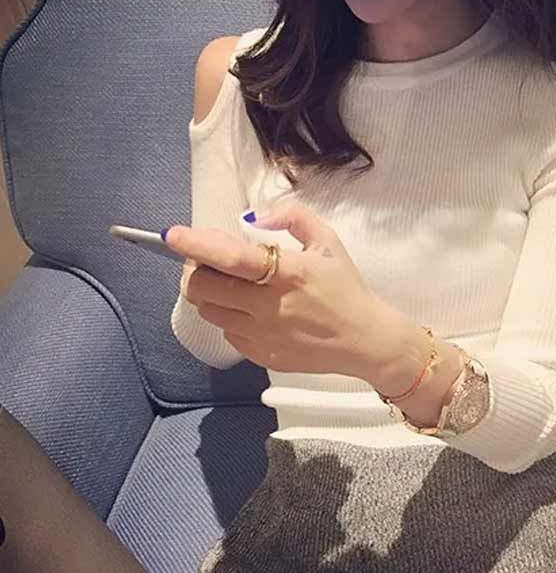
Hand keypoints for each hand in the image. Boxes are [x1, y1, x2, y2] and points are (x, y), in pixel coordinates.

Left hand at [164, 198, 399, 378]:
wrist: (365, 340)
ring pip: (210, 312)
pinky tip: (252, 311)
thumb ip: (292, 216)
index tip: (172, 236)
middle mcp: (270, 307)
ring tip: (233, 287)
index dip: (196, 246)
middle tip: (207, 264)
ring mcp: (264, 335)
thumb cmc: (346, 287)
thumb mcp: (328, 241)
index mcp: (288, 273)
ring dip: (211, 295)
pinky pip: (227, 333)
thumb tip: (251, 218)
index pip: (230, 258)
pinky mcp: (262, 356)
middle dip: (196, 272)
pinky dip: (231, 318)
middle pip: (204, 289)